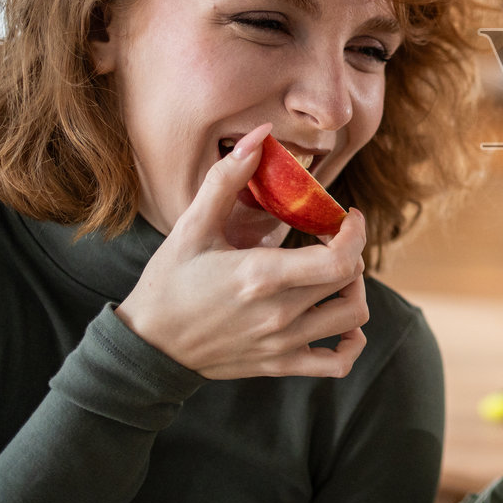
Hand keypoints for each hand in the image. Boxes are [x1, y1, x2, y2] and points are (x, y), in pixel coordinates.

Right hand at [115, 123, 369, 378]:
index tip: (348, 217)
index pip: (340, 259)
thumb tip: (260, 136)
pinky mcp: (279, 365)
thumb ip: (226, 179)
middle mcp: (278, 314)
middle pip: (349, 281)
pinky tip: (340, 323)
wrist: (147, 345)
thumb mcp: (191, 227)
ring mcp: (281, 343)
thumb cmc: (168, 281)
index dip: (356, 234)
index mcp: (260, 276)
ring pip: (352, 319)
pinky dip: (350, 344)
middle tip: (332, 239)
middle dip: (350, 253)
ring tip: (334, 275)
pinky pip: (336, 364)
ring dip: (354, 292)